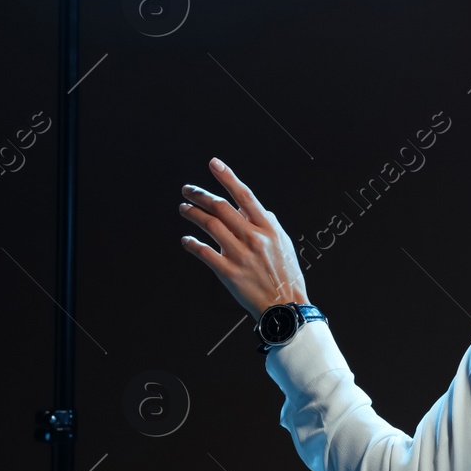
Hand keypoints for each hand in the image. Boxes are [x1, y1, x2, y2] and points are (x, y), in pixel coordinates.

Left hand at [179, 157, 308, 320]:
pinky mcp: (228, 272)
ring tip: (183, 209)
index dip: (228, 177)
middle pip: (221, 208)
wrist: (285, 306)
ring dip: (192, 214)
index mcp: (268, 229)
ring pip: (209, 226)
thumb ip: (270, 224)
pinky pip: (204, 253)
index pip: (245, 196)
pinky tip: (186, 240)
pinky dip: (192, 244)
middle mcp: (254, 238)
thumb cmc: (287, 276)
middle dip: (200, 195)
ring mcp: (240, 255)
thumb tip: (258, 209)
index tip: (214, 164)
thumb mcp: (285, 244)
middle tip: (188, 190)